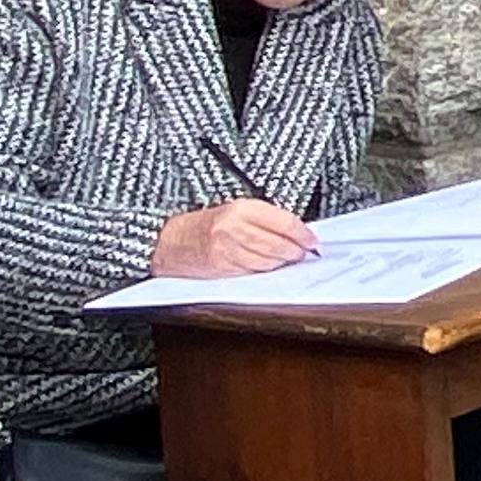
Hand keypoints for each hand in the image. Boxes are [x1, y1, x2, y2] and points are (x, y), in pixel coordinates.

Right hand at [151, 196, 318, 277]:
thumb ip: (264, 219)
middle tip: (304, 252)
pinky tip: (268, 266)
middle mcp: (234, 228)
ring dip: (283, 262)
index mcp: (240, 208)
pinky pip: (254, 271)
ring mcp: (228, 250)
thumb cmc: (204, 224)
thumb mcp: (234, 210)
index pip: (284, 222)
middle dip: (296, 251)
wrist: (168, 241)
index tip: (313, 240)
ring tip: (287, 259)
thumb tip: (297, 232)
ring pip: (269, 261)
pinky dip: (265, 270)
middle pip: (279, 245)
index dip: (303, 234)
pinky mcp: (222, 268)